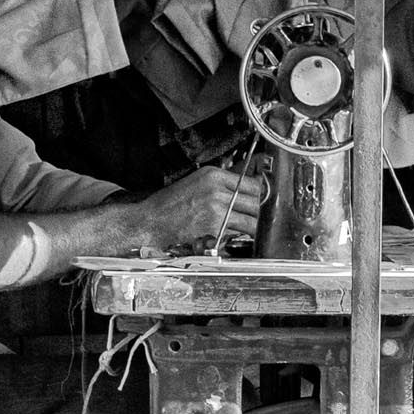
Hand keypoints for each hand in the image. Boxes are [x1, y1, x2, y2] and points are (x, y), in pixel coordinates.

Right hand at [136, 166, 265, 253]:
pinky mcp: (214, 226)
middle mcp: (217, 188)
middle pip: (256, 199)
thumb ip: (219, 187)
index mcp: (212, 174)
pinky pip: (238, 232)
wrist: (149, 222)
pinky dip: (242, 237)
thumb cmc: (168, 206)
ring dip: (256, 227)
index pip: (250, 182)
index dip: (261, 194)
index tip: (265, 201)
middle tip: (264, 219)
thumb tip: (243, 194)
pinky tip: (240, 239)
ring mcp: (217, 207)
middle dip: (262, 211)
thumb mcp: (194, 184)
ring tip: (257, 232)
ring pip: (252, 218)